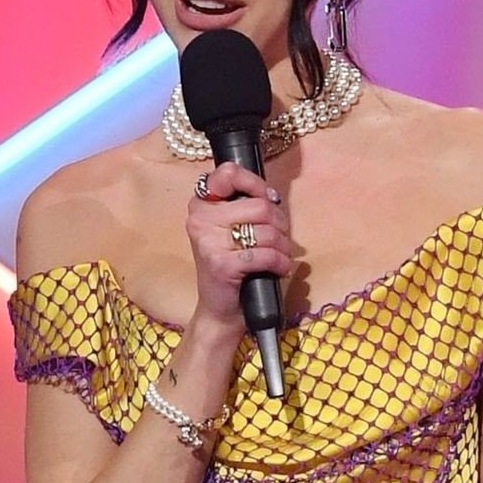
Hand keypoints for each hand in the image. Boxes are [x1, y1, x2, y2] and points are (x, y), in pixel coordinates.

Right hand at [185, 161, 295, 325]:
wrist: (219, 310)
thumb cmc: (231, 266)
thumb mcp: (230, 229)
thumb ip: (243, 206)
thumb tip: (271, 196)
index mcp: (200, 204)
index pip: (228, 173)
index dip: (255, 183)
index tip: (268, 199)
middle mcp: (200, 219)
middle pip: (259, 206)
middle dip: (279, 223)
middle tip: (279, 239)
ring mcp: (208, 242)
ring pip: (267, 231)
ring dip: (283, 247)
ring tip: (280, 256)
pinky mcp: (221, 264)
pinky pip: (266, 254)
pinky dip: (281, 263)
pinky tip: (280, 269)